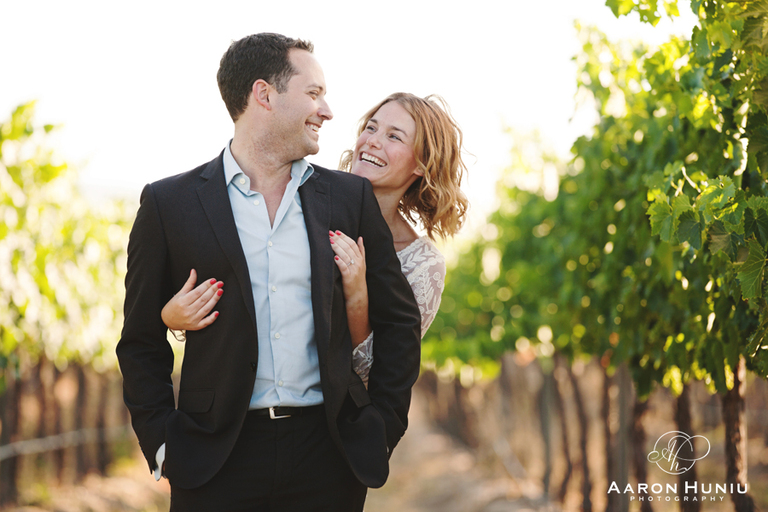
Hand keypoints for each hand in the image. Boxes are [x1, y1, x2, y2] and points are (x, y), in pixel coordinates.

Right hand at [161, 269, 222, 332]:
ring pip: (206, 309)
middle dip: (213, 290)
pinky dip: (212, 318)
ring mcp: (192, 319)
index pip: (197, 292)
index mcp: (183, 301)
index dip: (206, 285)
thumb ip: (189, 283)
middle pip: (203, 299)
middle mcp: (188, 311)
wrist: (167, 320)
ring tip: (220, 291)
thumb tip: (194, 271)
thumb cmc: (174, 305)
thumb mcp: (180, 293)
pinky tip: (217, 312)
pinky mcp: (196, 326)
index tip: (213, 280)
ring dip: (215, 300)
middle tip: (220, 283)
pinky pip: (206, 322)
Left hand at [330, 230, 371, 345]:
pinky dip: (339, 262)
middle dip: (338, 240)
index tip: (336, 231)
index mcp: (360, 259)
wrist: (358, 297)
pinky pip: (344, 268)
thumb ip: (361, 251)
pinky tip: (334, 257)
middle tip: (329, 234)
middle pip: (348, 248)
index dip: (344, 237)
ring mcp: (354, 270)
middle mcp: (358, 263)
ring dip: (337, 247)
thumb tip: (360, 238)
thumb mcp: (361, 264)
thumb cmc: (357, 280)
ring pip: (345, 256)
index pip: (353, 244)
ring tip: (329, 241)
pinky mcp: (349, 278)